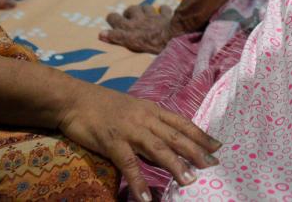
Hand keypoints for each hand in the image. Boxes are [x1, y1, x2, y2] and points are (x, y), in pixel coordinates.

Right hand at [55, 79, 220, 199]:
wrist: (73, 99)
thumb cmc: (102, 105)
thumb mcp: (132, 109)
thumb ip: (149, 123)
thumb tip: (167, 140)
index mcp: (151, 109)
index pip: (181, 122)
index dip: (200, 134)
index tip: (218, 146)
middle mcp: (144, 118)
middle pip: (175, 136)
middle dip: (196, 151)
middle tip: (213, 166)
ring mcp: (129, 130)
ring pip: (158, 148)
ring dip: (175, 165)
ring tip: (190, 181)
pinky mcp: (111, 141)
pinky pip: (128, 164)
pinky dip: (138, 181)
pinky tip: (145, 198)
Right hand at [100, 3, 177, 53]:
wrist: (171, 36)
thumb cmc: (150, 41)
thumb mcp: (130, 42)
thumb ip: (116, 37)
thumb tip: (100, 34)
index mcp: (130, 25)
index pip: (116, 18)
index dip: (112, 18)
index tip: (111, 20)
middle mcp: (140, 18)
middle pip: (132, 9)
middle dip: (129, 12)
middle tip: (129, 17)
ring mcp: (154, 17)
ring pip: (147, 7)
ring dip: (144, 9)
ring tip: (144, 12)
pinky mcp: (166, 17)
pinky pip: (165, 10)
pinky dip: (163, 10)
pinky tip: (163, 10)